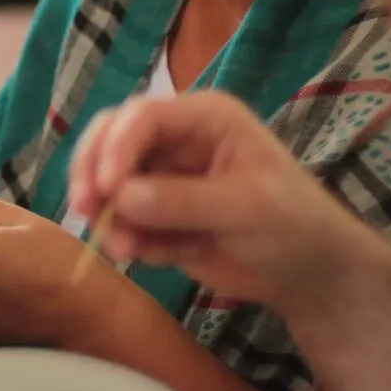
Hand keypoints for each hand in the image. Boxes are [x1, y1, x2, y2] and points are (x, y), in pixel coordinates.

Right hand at [67, 94, 386, 312]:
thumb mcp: (244, 208)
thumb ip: (182, 201)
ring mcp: (163, 178)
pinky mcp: (156, 215)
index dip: (115, 148)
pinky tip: (158, 256)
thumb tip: (120, 198)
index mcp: (203, 118)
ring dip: (109, 216)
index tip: (103, 189)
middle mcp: (176, 140)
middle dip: (92, 173)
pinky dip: (129, 239)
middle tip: (83, 210)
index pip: (142, 117)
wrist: (307, 273)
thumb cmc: (291, 224)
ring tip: (128, 251)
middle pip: (110, 140)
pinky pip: (122, 221)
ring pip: (109, 184)